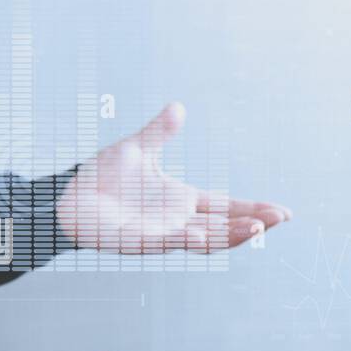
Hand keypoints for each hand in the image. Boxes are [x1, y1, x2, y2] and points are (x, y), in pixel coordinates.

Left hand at [56, 102, 290, 252]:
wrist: (68, 197)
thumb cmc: (101, 177)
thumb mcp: (136, 149)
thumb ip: (159, 131)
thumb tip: (178, 107)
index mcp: (181, 199)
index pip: (226, 206)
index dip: (252, 209)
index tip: (282, 211)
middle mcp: (177, 219)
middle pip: (224, 226)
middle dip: (254, 224)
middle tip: (282, 219)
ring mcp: (162, 233)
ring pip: (206, 238)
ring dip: (233, 235)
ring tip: (260, 228)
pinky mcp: (143, 241)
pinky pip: (173, 242)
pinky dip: (195, 239)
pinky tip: (211, 236)